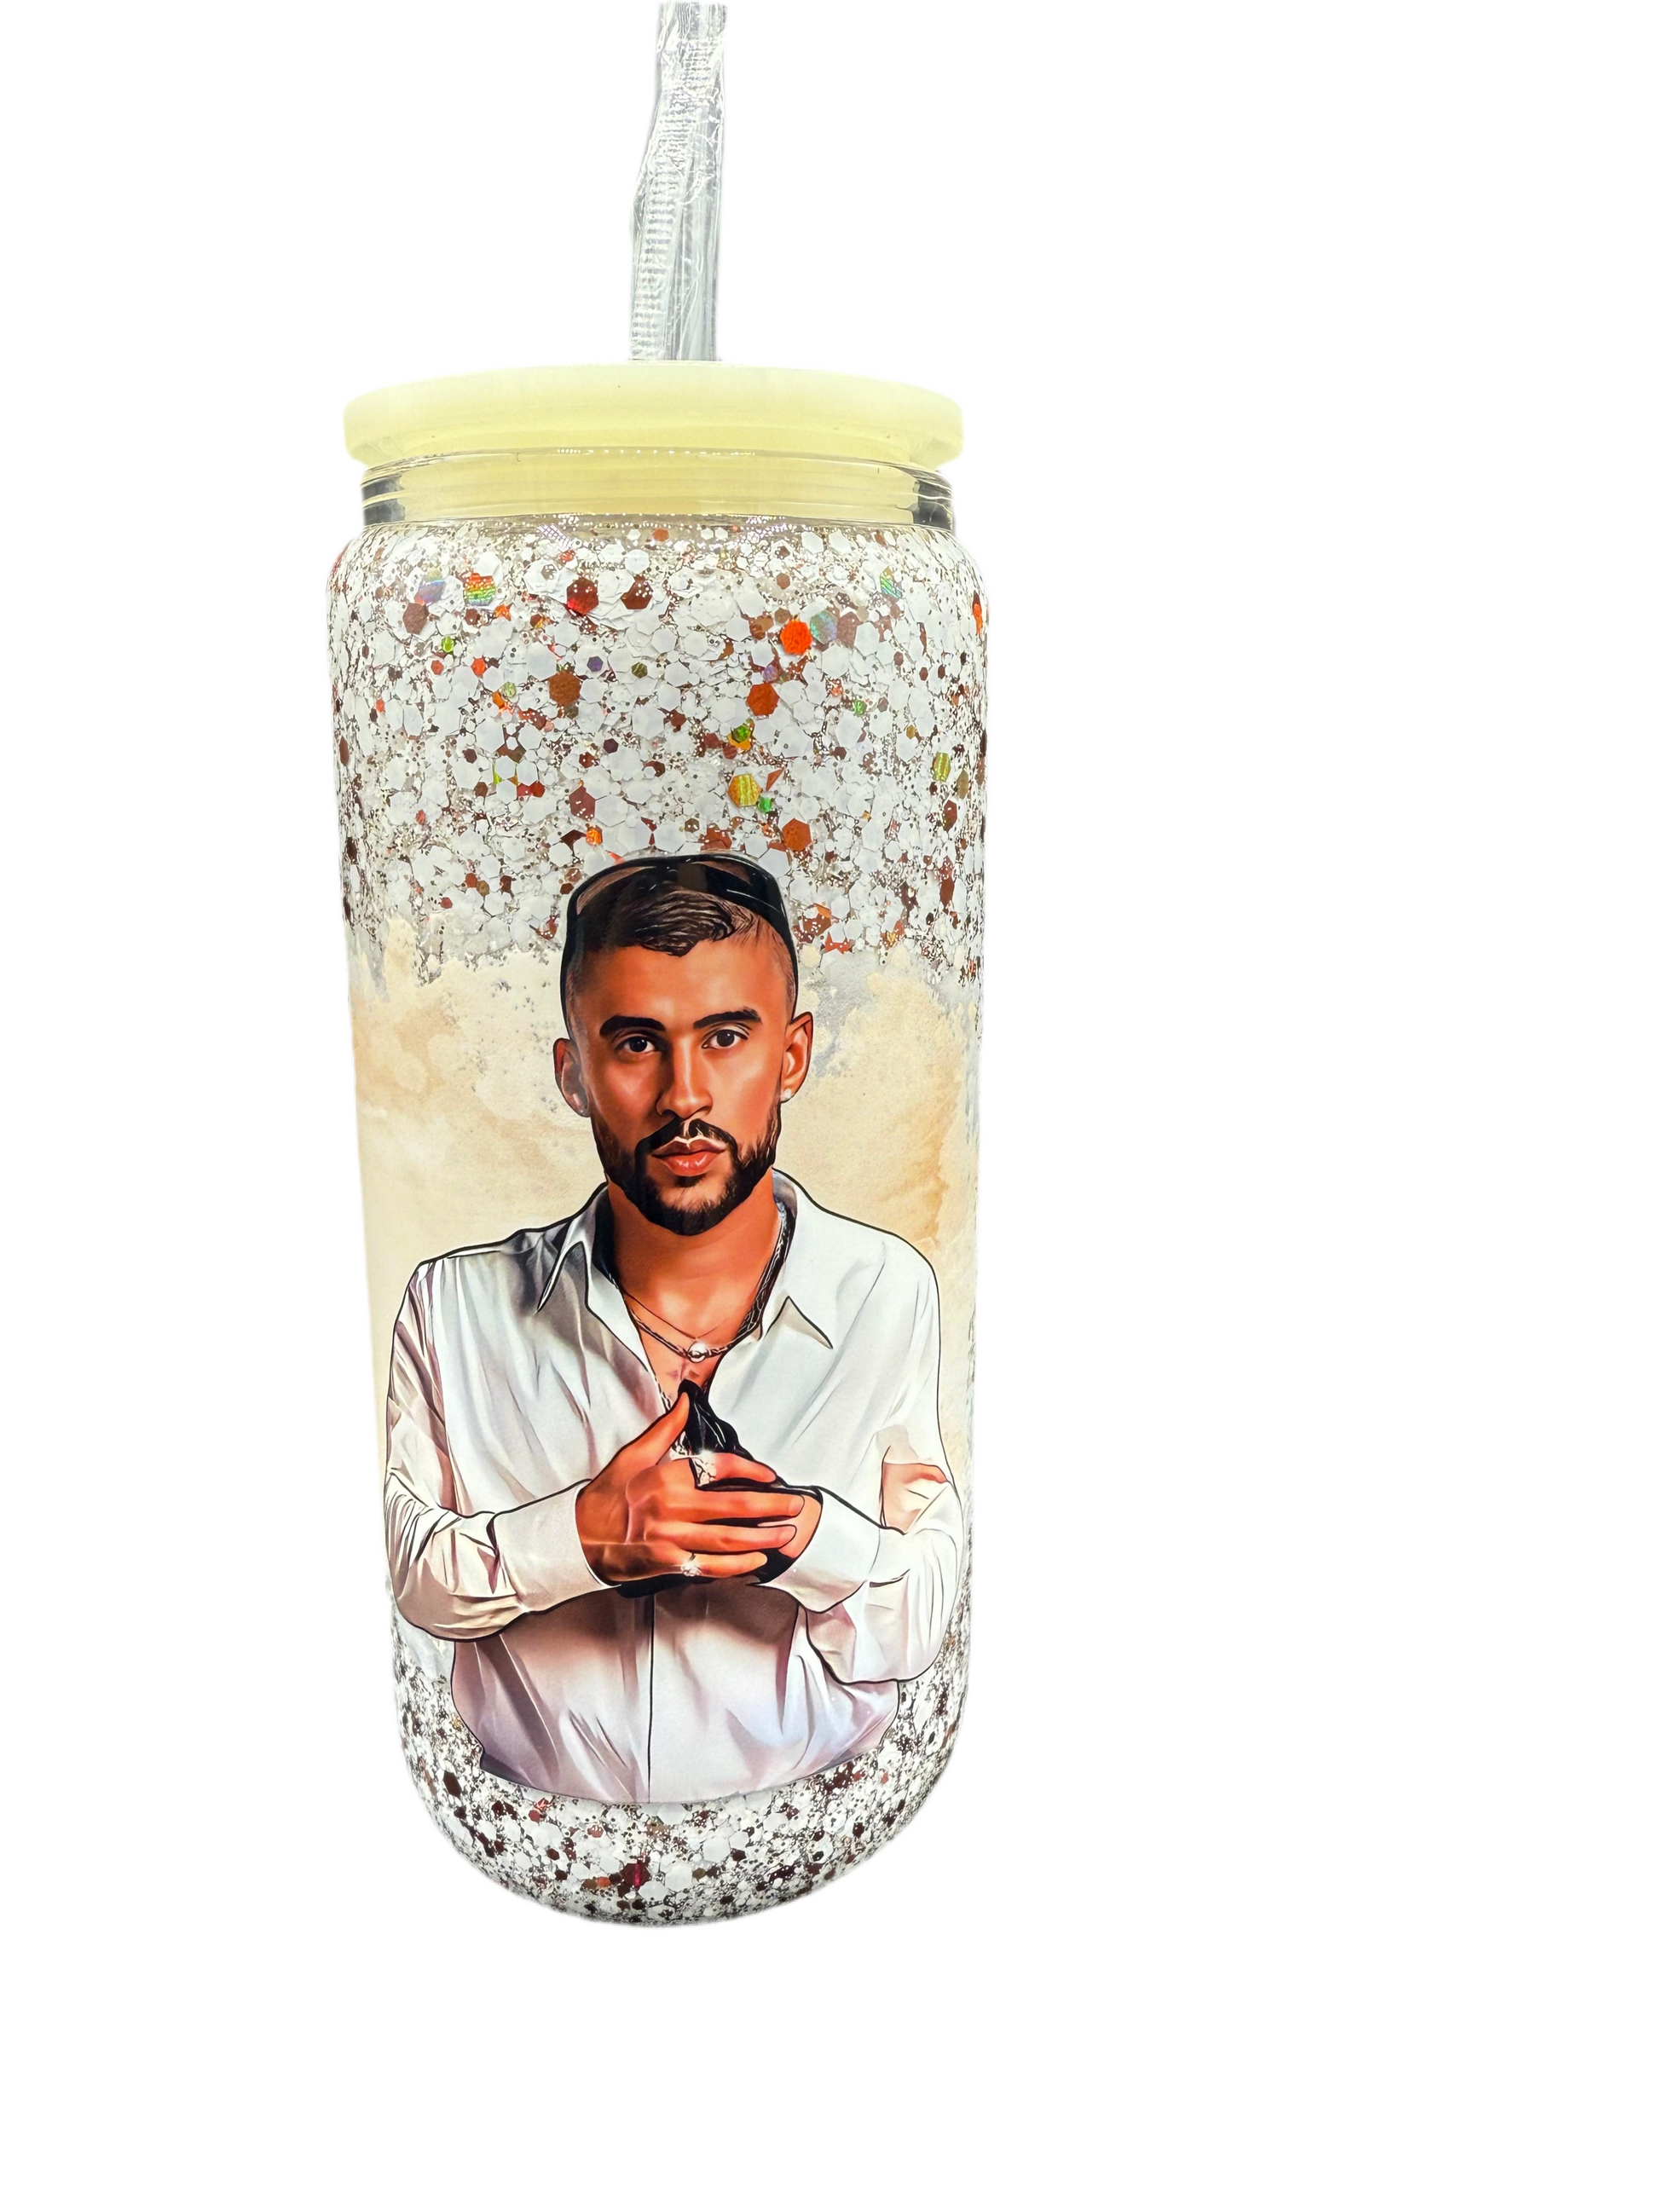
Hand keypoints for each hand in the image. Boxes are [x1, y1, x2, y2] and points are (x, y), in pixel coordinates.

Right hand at [575, 1395, 806, 1586]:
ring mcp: (672, 1539)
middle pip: (732, 1506)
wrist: (578, 1539)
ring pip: (727, 1538)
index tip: (770, 1475)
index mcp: (666, 1477)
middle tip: (795, 1505)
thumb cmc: (605, 1497)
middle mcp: (672, 1508)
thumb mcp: (632, 1455)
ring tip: (787, 1533)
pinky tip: (756, 1561)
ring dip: (761, 1537)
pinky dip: (736, 1566)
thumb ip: (664, 1430)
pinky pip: (710, 1567)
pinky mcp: (669, 1564)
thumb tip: (685, 1401)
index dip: (749, 1471)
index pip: (717, 1468)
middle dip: (770, 1506)